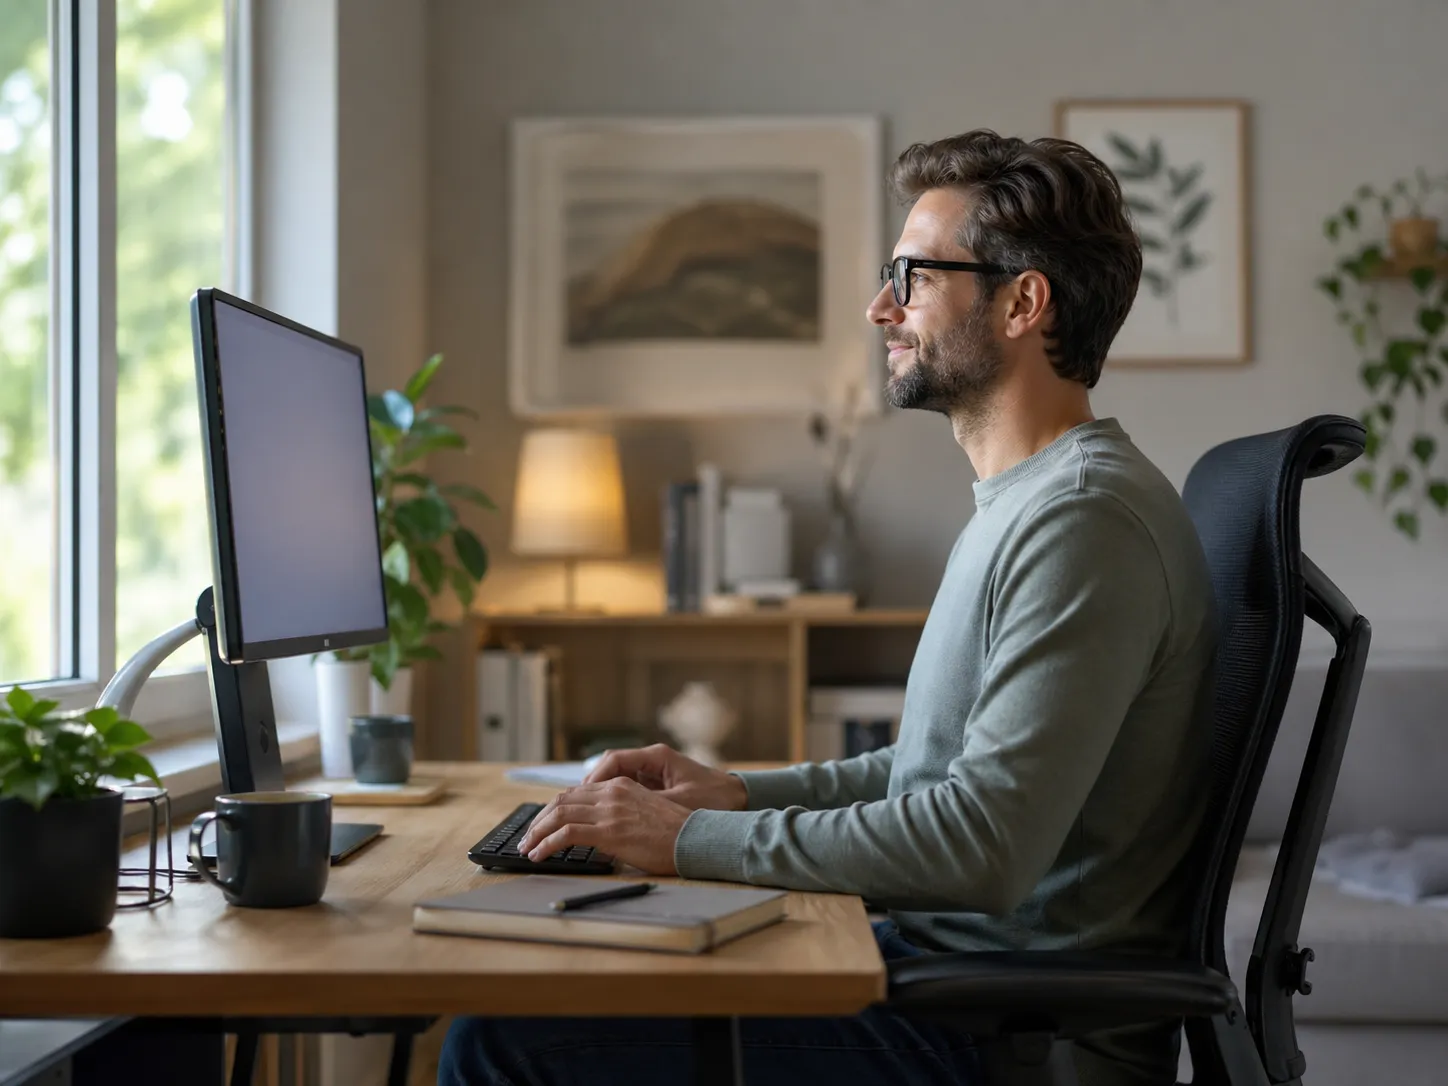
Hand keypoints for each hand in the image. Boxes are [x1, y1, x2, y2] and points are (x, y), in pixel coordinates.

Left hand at [517, 777, 690, 874]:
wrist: (697, 838)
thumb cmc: (678, 833)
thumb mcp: (646, 814)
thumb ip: (622, 816)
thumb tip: (600, 836)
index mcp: (621, 786)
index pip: (576, 792)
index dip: (554, 808)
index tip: (543, 823)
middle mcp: (612, 793)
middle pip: (562, 800)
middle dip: (539, 819)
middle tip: (528, 836)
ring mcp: (610, 811)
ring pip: (558, 814)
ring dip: (537, 832)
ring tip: (527, 847)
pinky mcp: (609, 831)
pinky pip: (566, 834)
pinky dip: (546, 843)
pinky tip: (539, 854)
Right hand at [583, 743, 747, 811]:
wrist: (740, 799)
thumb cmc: (714, 799)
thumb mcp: (679, 803)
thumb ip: (648, 805)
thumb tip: (617, 815)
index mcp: (656, 757)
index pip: (614, 760)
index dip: (595, 778)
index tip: (582, 795)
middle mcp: (652, 760)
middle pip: (610, 768)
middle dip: (590, 788)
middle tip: (572, 807)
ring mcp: (653, 772)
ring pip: (615, 779)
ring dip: (600, 795)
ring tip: (582, 814)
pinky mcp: (656, 785)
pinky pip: (627, 789)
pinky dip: (614, 802)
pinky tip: (604, 818)